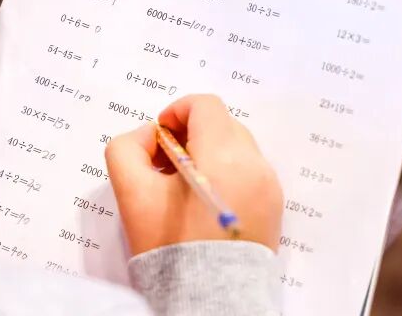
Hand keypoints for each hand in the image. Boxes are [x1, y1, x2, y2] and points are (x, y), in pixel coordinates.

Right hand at [105, 94, 282, 255]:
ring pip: (236, 147)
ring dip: (209, 153)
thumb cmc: (169, 246)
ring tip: (184, 187)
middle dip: (191, 134)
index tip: (159, 138)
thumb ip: (127, 148)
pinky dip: (227, 173)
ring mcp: (269, 185)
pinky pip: (249, 171)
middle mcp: (254, 164)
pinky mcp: (274, 205)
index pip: (205, 105)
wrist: (208, 300)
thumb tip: (148, 136)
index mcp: (223, 155)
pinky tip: (204, 202)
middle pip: (221, 123)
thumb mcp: (130, 192)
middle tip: (165, 166)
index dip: (176, 112)